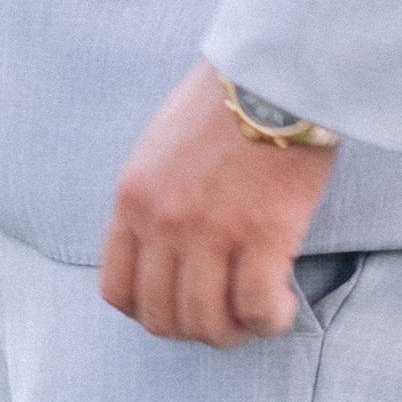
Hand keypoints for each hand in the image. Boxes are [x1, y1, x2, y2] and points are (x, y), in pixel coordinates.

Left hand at [99, 63, 338, 344]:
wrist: (276, 69)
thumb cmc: (227, 102)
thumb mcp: (161, 147)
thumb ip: (155, 199)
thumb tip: (167, 250)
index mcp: (133, 198)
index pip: (118, 291)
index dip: (151, 313)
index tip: (182, 307)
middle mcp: (162, 221)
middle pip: (162, 318)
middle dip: (195, 331)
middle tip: (227, 320)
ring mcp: (210, 230)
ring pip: (207, 322)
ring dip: (234, 332)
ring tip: (258, 317)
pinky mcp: (263, 232)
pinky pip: (257, 307)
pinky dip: (270, 320)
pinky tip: (283, 307)